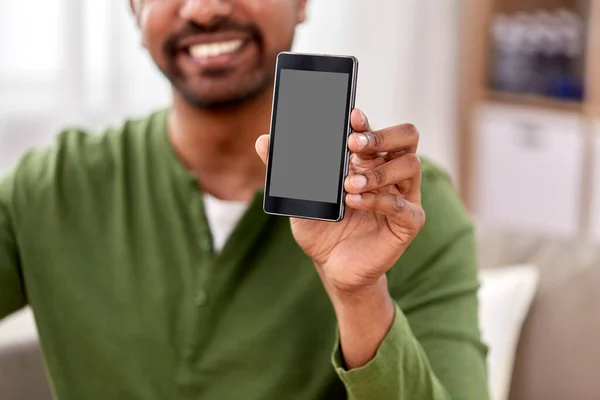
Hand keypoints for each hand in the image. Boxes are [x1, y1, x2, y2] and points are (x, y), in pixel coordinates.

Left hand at [255, 109, 424, 294]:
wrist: (331, 266)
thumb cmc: (321, 227)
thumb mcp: (301, 196)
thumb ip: (287, 169)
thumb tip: (262, 140)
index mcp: (368, 161)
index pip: (374, 131)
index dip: (365, 122)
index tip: (350, 116)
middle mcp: (390, 173)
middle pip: (407, 137)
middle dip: (382, 136)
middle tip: (354, 144)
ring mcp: (403, 196)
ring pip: (410, 165)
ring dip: (377, 171)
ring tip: (348, 184)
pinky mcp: (409, 222)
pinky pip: (403, 205)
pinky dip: (379, 200)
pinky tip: (355, 202)